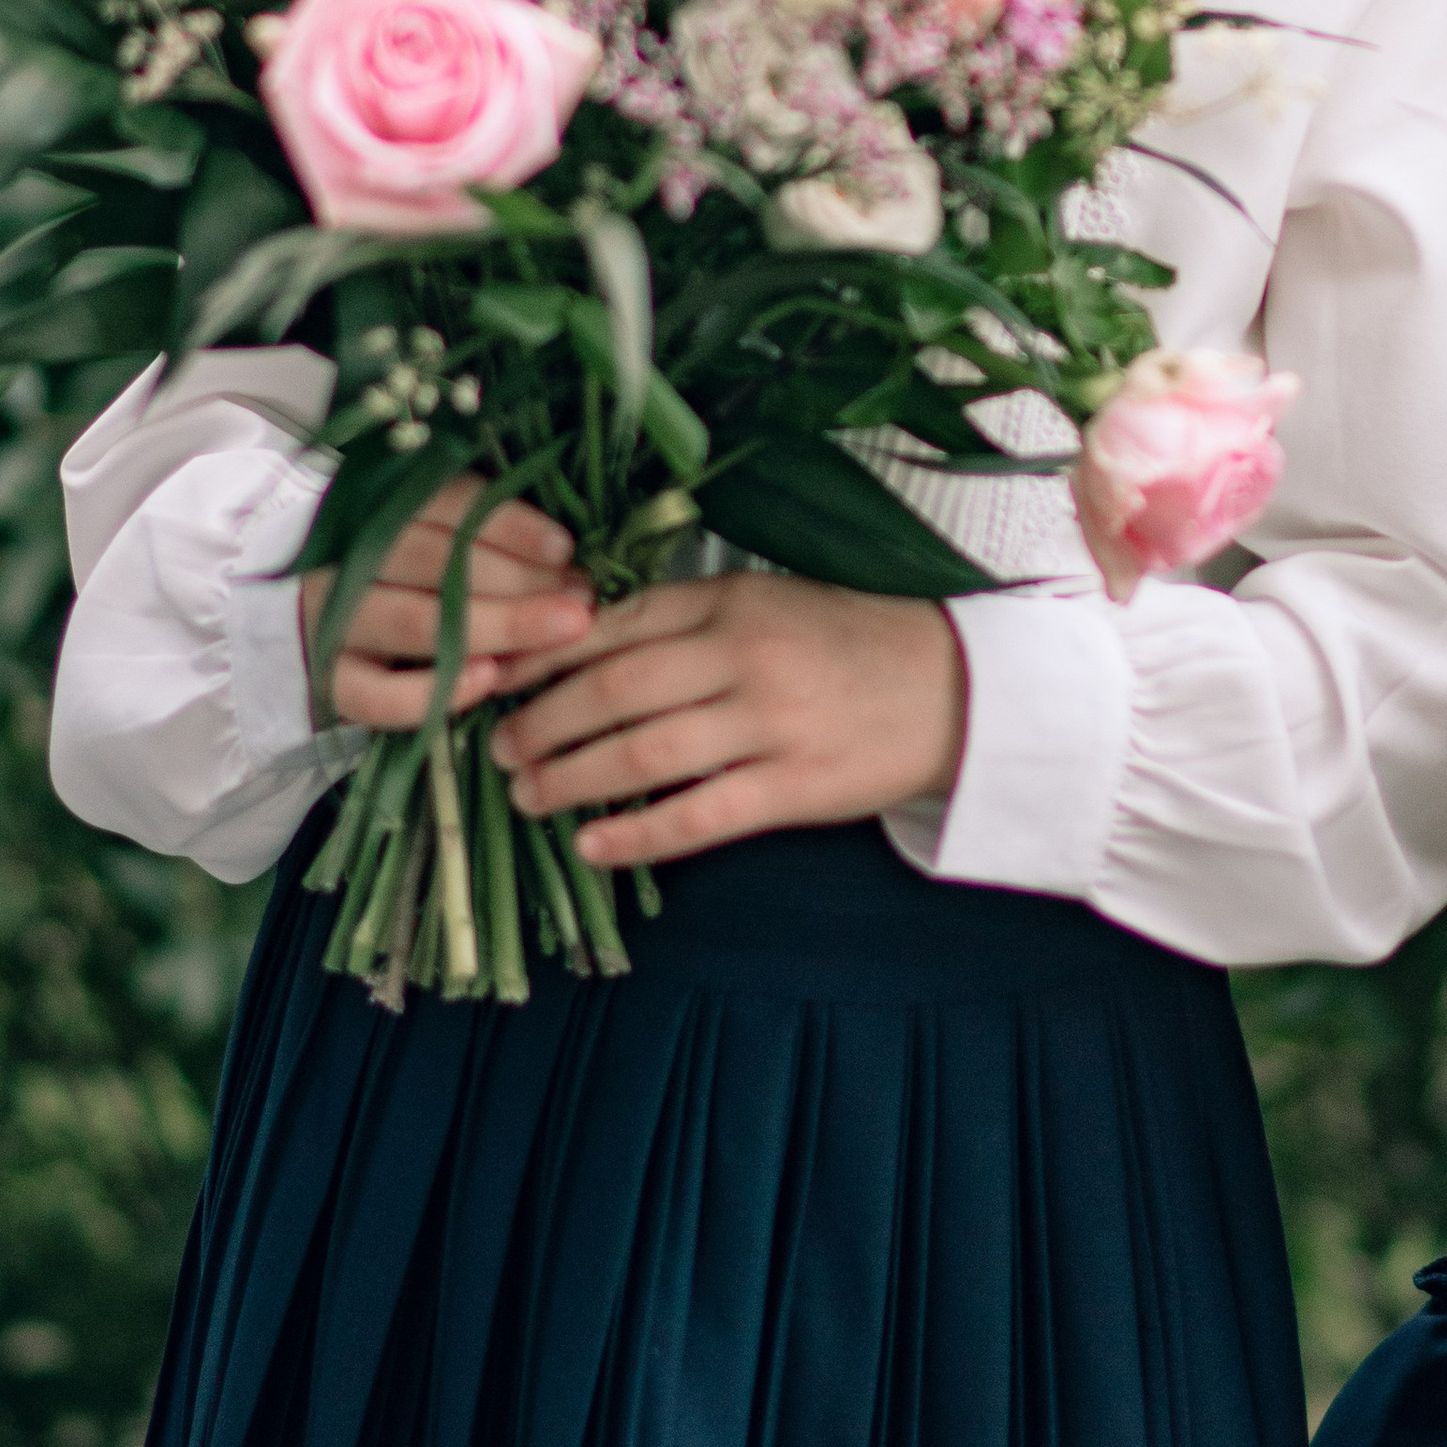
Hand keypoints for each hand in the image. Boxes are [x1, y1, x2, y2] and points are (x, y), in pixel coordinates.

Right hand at [299, 480, 596, 732]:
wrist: (314, 630)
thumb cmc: (400, 578)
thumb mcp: (432, 539)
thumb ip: (483, 537)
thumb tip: (567, 557)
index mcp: (375, 510)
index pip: (445, 505)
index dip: (508, 525)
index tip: (565, 548)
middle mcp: (348, 560)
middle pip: (436, 563)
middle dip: (519, 582)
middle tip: (581, 600)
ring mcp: (332, 622)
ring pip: (415, 622)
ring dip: (497, 627)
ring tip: (562, 631)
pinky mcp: (329, 683)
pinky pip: (376, 695)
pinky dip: (432, 690)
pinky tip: (488, 680)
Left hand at [487, 570, 966, 866]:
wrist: (955, 689)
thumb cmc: (845, 643)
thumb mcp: (767, 603)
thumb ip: (684, 618)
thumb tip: (575, 638)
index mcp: (731, 599)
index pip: (614, 623)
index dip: (542, 654)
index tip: (492, 676)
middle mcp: (745, 654)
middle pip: (614, 688)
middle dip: (542, 722)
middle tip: (499, 748)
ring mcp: (772, 721)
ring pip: (644, 752)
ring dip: (572, 778)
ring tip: (528, 795)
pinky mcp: (797, 786)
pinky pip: (699, 815)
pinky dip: (637, 833)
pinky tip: (592, 846)